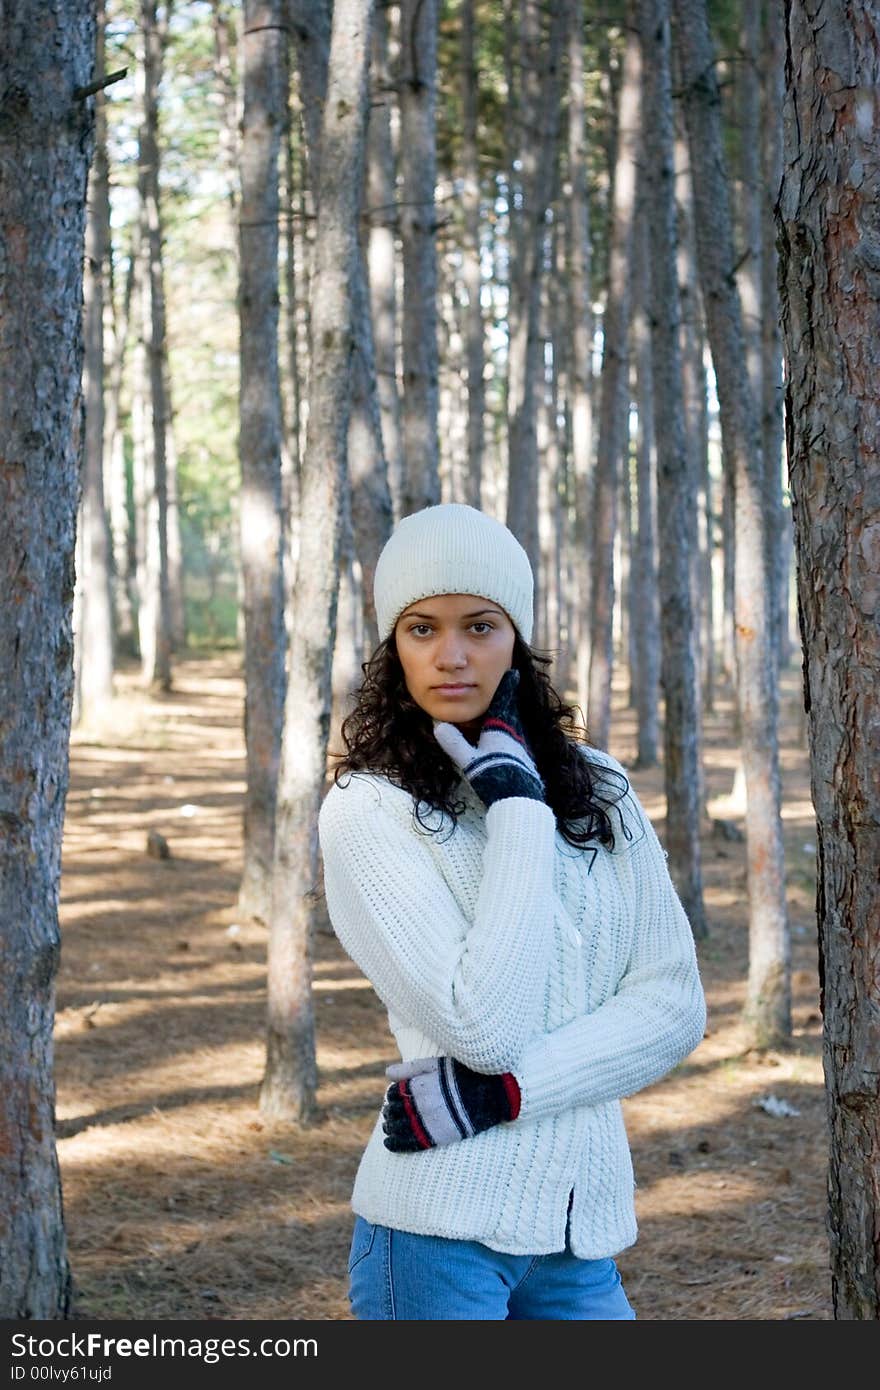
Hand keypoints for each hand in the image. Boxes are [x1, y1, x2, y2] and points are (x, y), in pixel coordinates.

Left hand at [382, 1055, 520, 1151]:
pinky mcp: (439, 1136)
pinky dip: (398, 1144)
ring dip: (390, 1129)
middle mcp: (422, 1104)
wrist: (492, 1093)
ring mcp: (430, 1121)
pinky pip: (412, 1143)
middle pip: (395, 1111)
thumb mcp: (436, 1065)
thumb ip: (410, 1069)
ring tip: (388, 1129)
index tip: (393, 1098)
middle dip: (389, 1113)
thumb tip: (387, 1074)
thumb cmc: (463, 1075)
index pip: (395, 1093)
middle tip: (388, 1114)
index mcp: (421, 1085)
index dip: (392, 1096)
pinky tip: (390, 1144)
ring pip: (400, 1128)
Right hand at [433, 668, 543, 806]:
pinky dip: (512, 731)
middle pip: (511, 712)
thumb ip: (454, 743)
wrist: (519, 798)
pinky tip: (510, 740)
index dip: (507, 686)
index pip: (504, 701)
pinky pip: (517, 738)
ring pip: (515, 725)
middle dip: (509, 700)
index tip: (514, 672)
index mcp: (501, 728)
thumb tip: (438, 725)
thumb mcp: (469, 760)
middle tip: (509, 688)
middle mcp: (514, 734)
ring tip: (506, 712)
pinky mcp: (524, 759)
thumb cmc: (494, 776)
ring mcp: (521, 747)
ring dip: (510, 716)